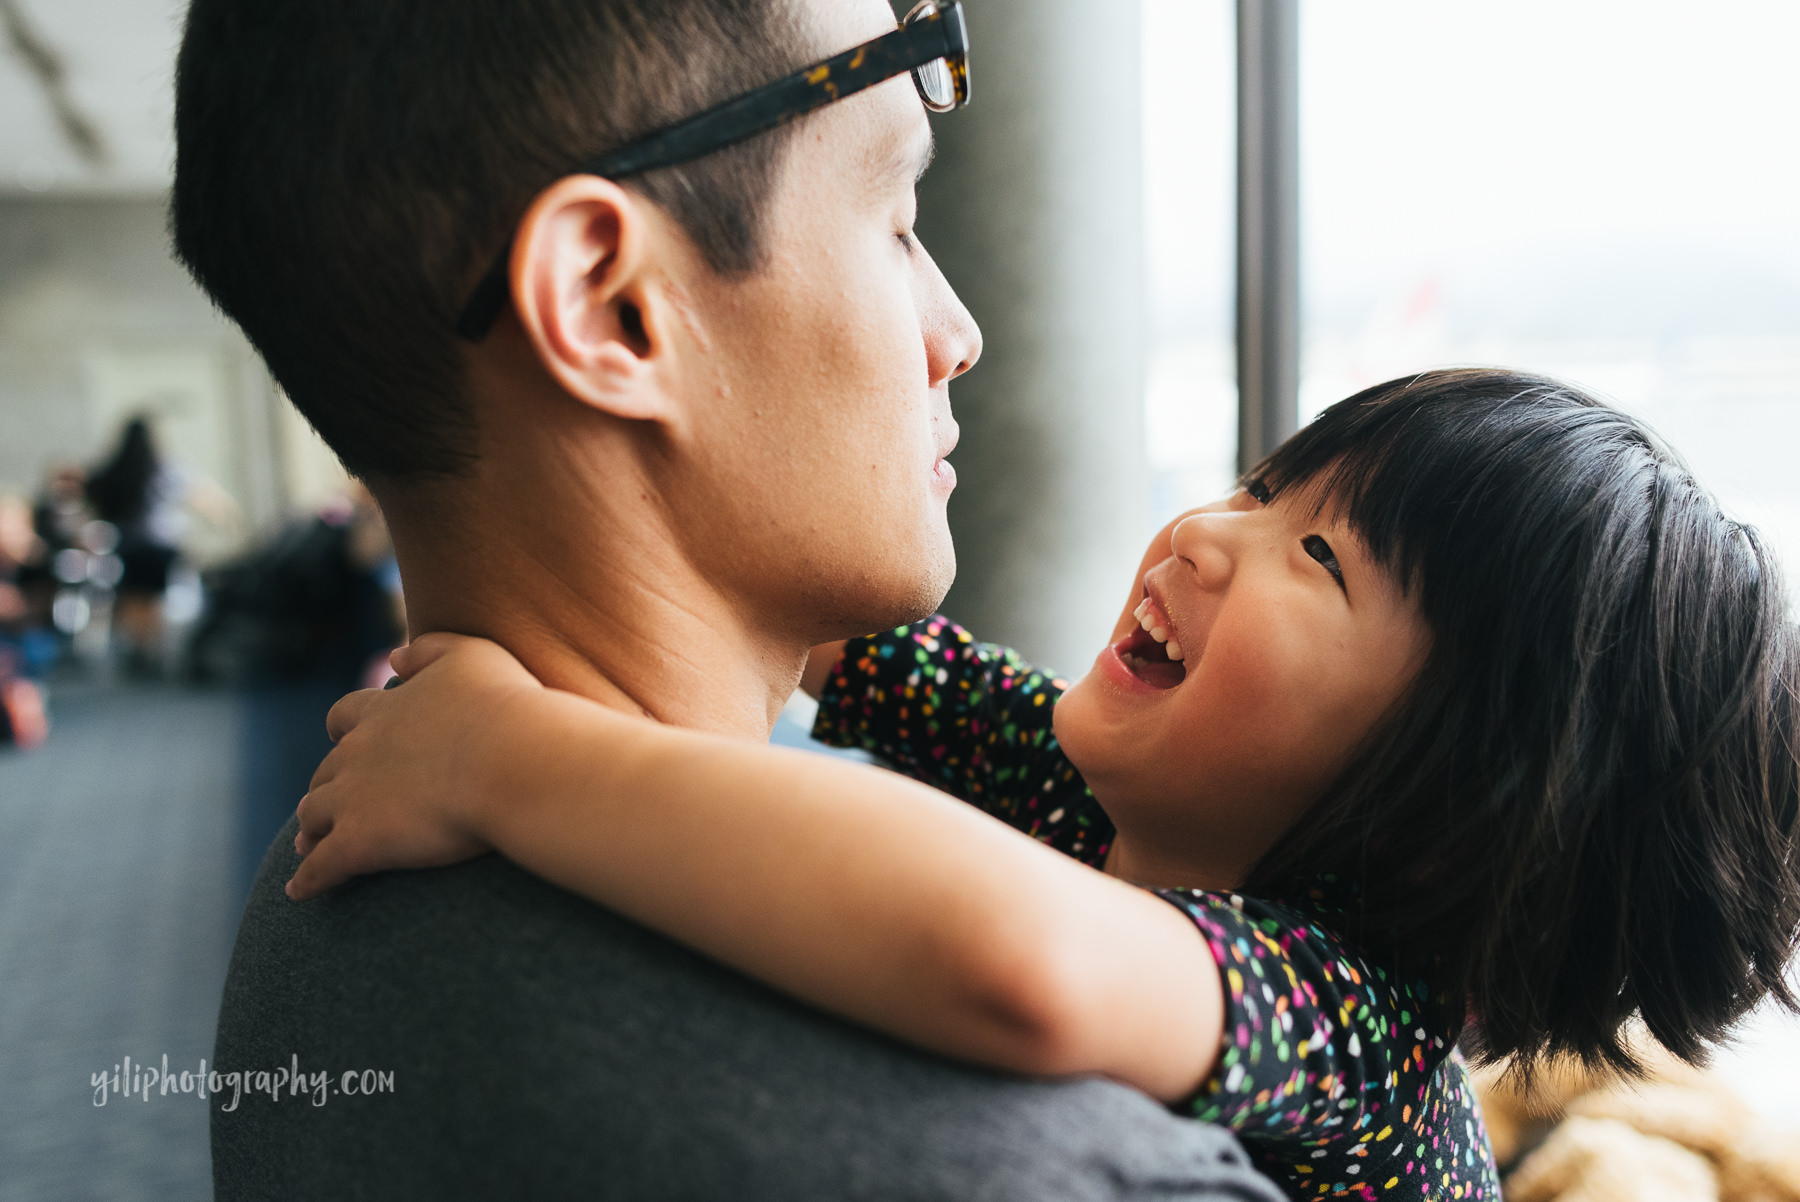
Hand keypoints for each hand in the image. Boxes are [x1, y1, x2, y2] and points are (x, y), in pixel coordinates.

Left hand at [286, 633, 544, 899]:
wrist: (512, 762)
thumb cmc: (504, 707)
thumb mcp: (472, 654)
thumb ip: (430, 649)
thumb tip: (394, 656)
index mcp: (383, 711)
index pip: (346, 716)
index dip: (344, 729)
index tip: (343, 736)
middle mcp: (357, 752)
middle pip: (326, 770)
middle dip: (325, 785)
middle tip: (326, 802)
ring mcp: (352, 799)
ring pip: (314, 816)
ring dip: (310, 830)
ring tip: (306, 846)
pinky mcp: (359, 843)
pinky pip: (322, 867)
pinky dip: (307, 880)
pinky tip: (300, 892)